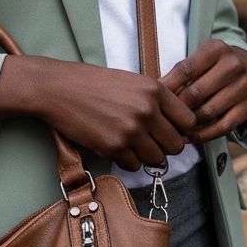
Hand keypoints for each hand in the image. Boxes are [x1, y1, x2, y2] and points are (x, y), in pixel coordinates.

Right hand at [0, 55, 197, 172]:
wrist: (58, 89)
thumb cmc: (93, 83)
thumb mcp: (131, 81)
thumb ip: (155, 99)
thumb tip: (177, 124)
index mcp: (154, 90)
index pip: (188, 121)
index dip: (181, 129)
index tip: (170, 131)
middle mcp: (147, 110)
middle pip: (176, 145)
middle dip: (165, 147)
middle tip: (151, 142)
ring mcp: (130, 130)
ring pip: (156, 159)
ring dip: (146, 156)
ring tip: (132, 145)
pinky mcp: (113, 147)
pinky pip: (133, 165)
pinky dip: (127, 161)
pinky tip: (116, 147)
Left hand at [161, 41, 246, 144]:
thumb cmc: (214, 65)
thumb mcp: (199, 59)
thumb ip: (179, 73)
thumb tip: (153, 92)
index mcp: (216, 49)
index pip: (185, 70)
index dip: (167, 87)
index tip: (152, 98)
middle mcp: (233, 65)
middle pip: (196, 93)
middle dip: (176, 107)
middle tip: (161, 117)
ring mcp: (243, 87)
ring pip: (208, 112)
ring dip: (188, 122)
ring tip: (172, 127)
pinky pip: (222, 127)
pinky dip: (203, 135)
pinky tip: (189, 137)